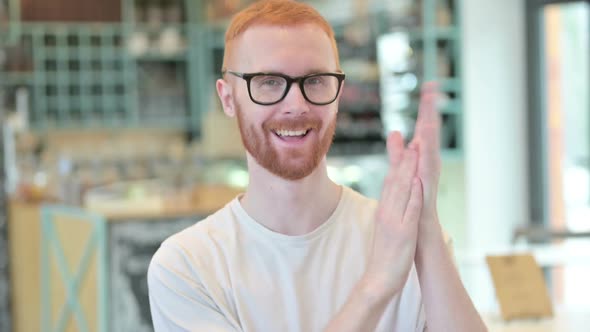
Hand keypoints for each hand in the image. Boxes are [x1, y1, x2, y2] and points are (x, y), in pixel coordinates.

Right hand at [363, 131, 422, 296]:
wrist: (379, 278)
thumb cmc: (387, 254)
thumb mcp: (388, 227)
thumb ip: (392, 210)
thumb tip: (396, 197)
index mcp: (385, 209)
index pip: (391, 181)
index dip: (399, 162)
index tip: (406, 144)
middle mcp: (387, 211)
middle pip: (396, 181)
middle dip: (405, 159)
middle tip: (412, 138)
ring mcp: (395, 221)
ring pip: (402, 191)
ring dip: (409, 170)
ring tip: (415, 151)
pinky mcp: (404, 232)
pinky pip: (410, 210)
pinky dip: (414, 195)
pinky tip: (419, 182)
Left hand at [409, 82, 441, 225]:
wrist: (422, 231)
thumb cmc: (414, 203)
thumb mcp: (402, 174)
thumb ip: (398, 154)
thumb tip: (396, 133)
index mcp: (421, 158)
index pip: (423, 128)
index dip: (425, 108)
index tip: (429, 86)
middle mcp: (428, 164)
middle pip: (429, 133)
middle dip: (430, 111)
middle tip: (433, 88)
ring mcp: (429, 175)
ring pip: (431, 148)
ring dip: (430, 130)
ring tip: (431, 110)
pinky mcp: (428, 188)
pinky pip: (427, 170)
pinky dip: (426, 158)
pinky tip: (423, 145)